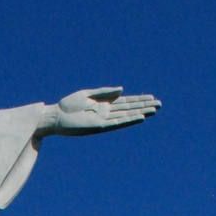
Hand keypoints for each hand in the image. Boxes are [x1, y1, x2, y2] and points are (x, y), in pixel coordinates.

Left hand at [38, 87, 159, 136]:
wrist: (55, 116)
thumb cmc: (68, 105)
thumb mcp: (88, 94)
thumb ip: (105, 92)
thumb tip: (122, 89)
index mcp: (104, 104)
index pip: (125, 102)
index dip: (139, 100)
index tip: (152, 97)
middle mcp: (106, 113)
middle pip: (129, 108)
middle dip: (144, 106)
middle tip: (159, 104)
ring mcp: (104, 120)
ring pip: (126, 116)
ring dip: (140, 113)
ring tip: (154, 110)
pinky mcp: (99, 126)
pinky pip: (117, 123)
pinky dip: (129, 120)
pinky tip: (139, 117)